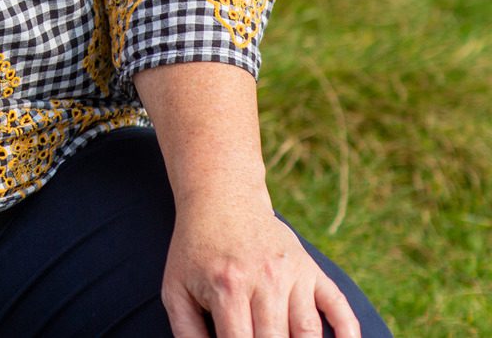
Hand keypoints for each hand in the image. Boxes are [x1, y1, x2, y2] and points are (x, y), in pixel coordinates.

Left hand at [161, 197, 360, 337]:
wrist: (221, 200)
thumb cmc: (195, 251)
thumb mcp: (177, 288)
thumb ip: (187, 332)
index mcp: (227, 288)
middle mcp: (265, 280)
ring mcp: (293, 274)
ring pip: (308, 333)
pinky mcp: (312, 270)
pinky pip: (338, 307)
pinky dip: (348, 333)